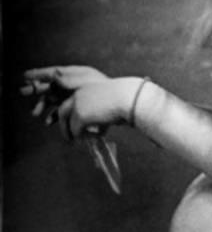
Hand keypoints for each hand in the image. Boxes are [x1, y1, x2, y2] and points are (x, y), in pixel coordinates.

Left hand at [22, 66, 137, 140]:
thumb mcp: (108, 101)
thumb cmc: (125, 100)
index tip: (69, 124)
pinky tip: (87, 141)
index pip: (70, 101)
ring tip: (74, 142)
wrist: (127, 98)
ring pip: (68, 123)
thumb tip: (98, 125)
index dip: (68, 114)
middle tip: (68, 137)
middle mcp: (78, 94)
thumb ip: (99, 110)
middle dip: (63, 125)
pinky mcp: (80, 116)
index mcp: (84, 88)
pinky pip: (76, 130)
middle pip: (63, 111)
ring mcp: (77, 105)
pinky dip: (80, 137)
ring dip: (70, 134)